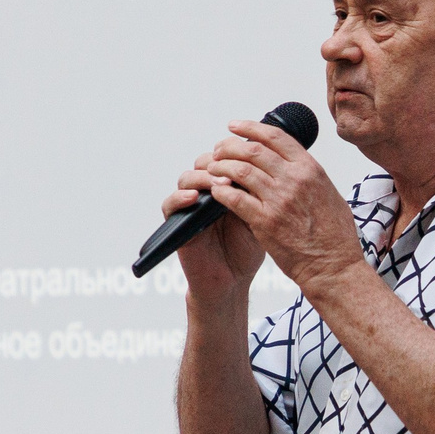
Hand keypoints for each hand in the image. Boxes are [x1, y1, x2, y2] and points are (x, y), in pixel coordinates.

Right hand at [163, 162, 264, 301]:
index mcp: (227, 187)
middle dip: (218, 161)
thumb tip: (264, 165)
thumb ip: (256, 193)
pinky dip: (179, 198)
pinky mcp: (177, 223)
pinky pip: (170, 204)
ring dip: (202, 177)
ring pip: (187, 178)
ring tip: (218, 183)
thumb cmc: (247, 249)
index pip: (225, 158)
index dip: (233, 153)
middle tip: (232, 168)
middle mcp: (207, 193)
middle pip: (204, 162)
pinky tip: (194, 198)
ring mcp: (190, 206)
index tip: (247, 155)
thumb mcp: (259, 217)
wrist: (233, 280)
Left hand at [202, 120, 364, 295]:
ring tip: (212, 169)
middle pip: (252, 150)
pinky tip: (215, 191)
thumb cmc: (335, 234)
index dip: (250, 128)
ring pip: (240, 171)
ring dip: (221, 167)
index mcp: (310, 169)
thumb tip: (291, 162)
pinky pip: (234, 199)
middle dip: (229, 146)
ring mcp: (279, 200)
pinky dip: (221, 192)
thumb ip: (307, 175)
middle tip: (218, 150)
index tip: (235, 127)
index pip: (275, 137)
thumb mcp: (328, 193)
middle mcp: (294, 179)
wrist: (334, 266)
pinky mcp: (265, 222)